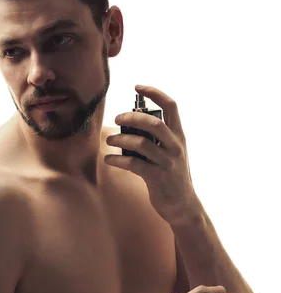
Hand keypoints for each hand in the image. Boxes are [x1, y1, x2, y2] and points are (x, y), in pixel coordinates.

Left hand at [105, 85, 198, 224]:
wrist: (183, 205)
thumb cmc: (171, 176)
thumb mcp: (171, 153)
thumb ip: (157, 138)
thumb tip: (131, 124)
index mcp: (179, 136)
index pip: (171, 106)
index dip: (154, 93)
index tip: (138, 87)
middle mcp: (175, 146)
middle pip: (153, 123)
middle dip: (132, 117)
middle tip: (117, 119)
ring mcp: (167, 162)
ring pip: (141, 143)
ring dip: (120, 139)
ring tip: (109, 141)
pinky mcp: (157, 177)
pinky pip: (133, 164)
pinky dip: (117, 160)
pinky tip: (108, 159)